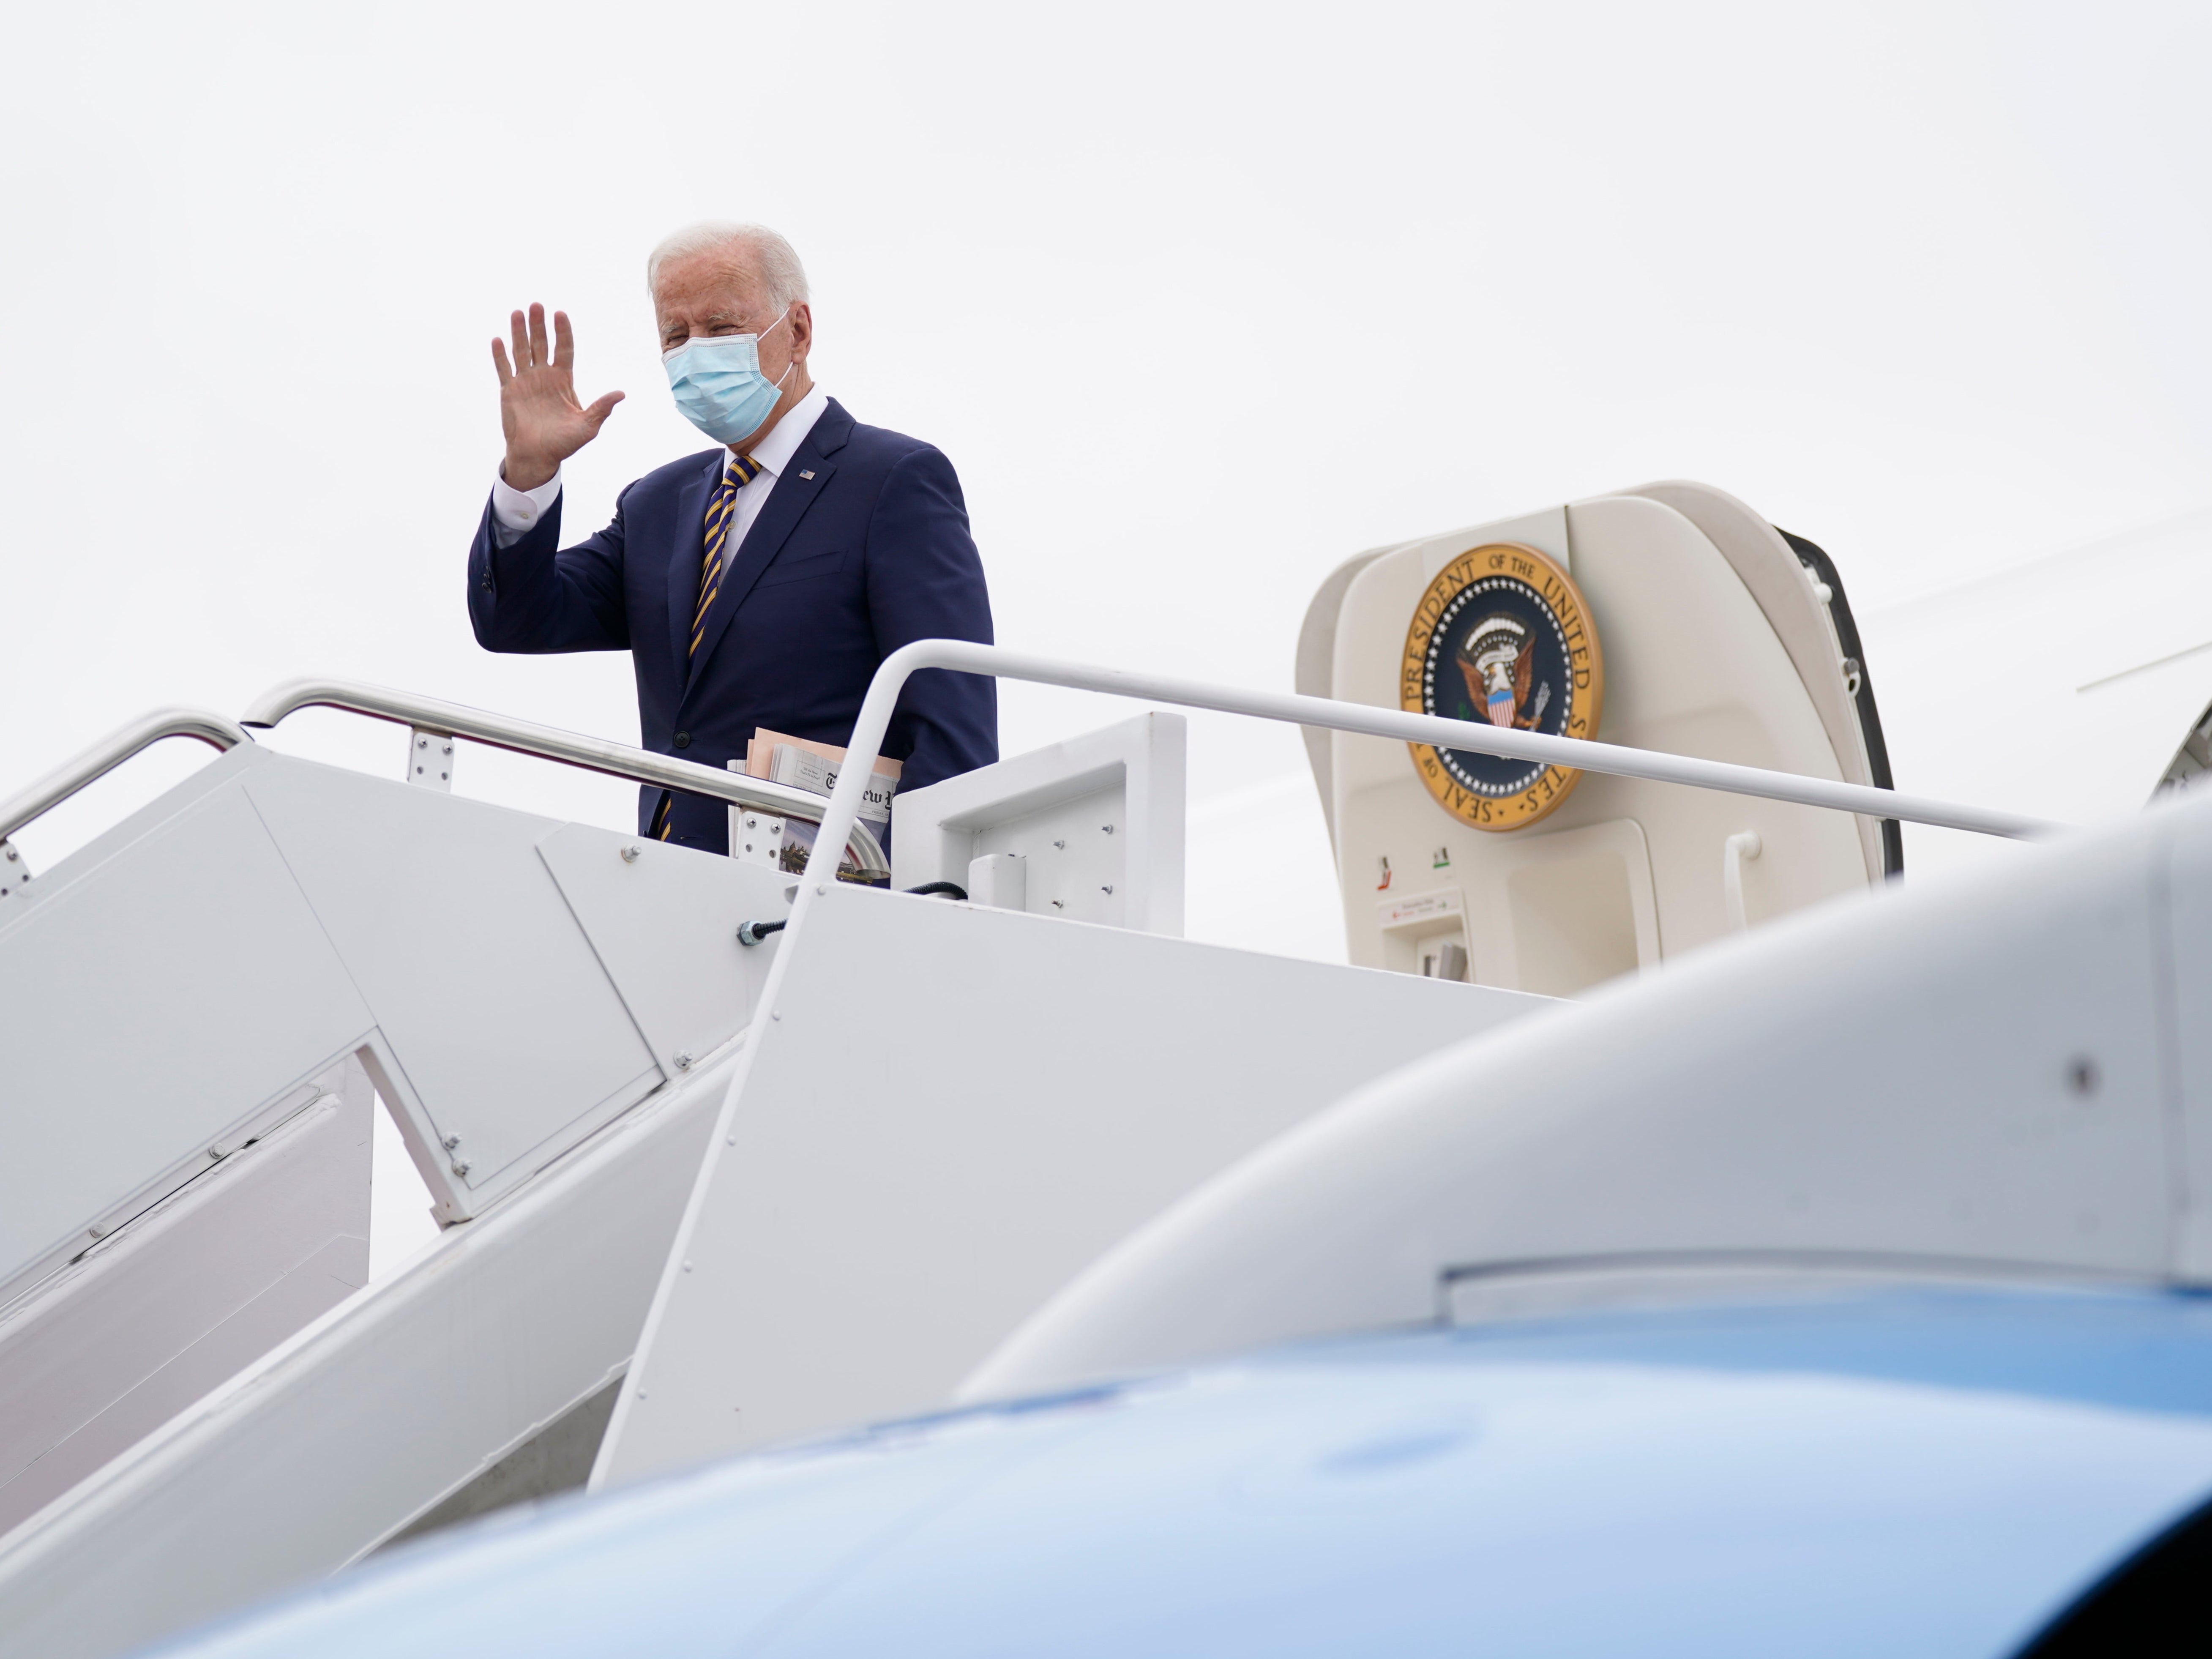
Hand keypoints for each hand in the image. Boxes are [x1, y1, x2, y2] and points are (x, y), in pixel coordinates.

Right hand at [492, 303, 623, 490]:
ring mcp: (525, 381)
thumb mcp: (587, 427)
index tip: (560, 314)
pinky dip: (500, 355)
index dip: (562, 332)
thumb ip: (601, 408)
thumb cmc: (564, 443)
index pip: (564, 349)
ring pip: (521, 351)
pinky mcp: (509, 391)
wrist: (538, 456)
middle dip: (539, 325)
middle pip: (541, 344)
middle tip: (537, 305)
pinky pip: (504, 369)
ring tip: (517, 312)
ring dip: (519, 332)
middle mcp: (544, 376)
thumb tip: (621, 394)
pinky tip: (498, 340)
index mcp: (563, 380)